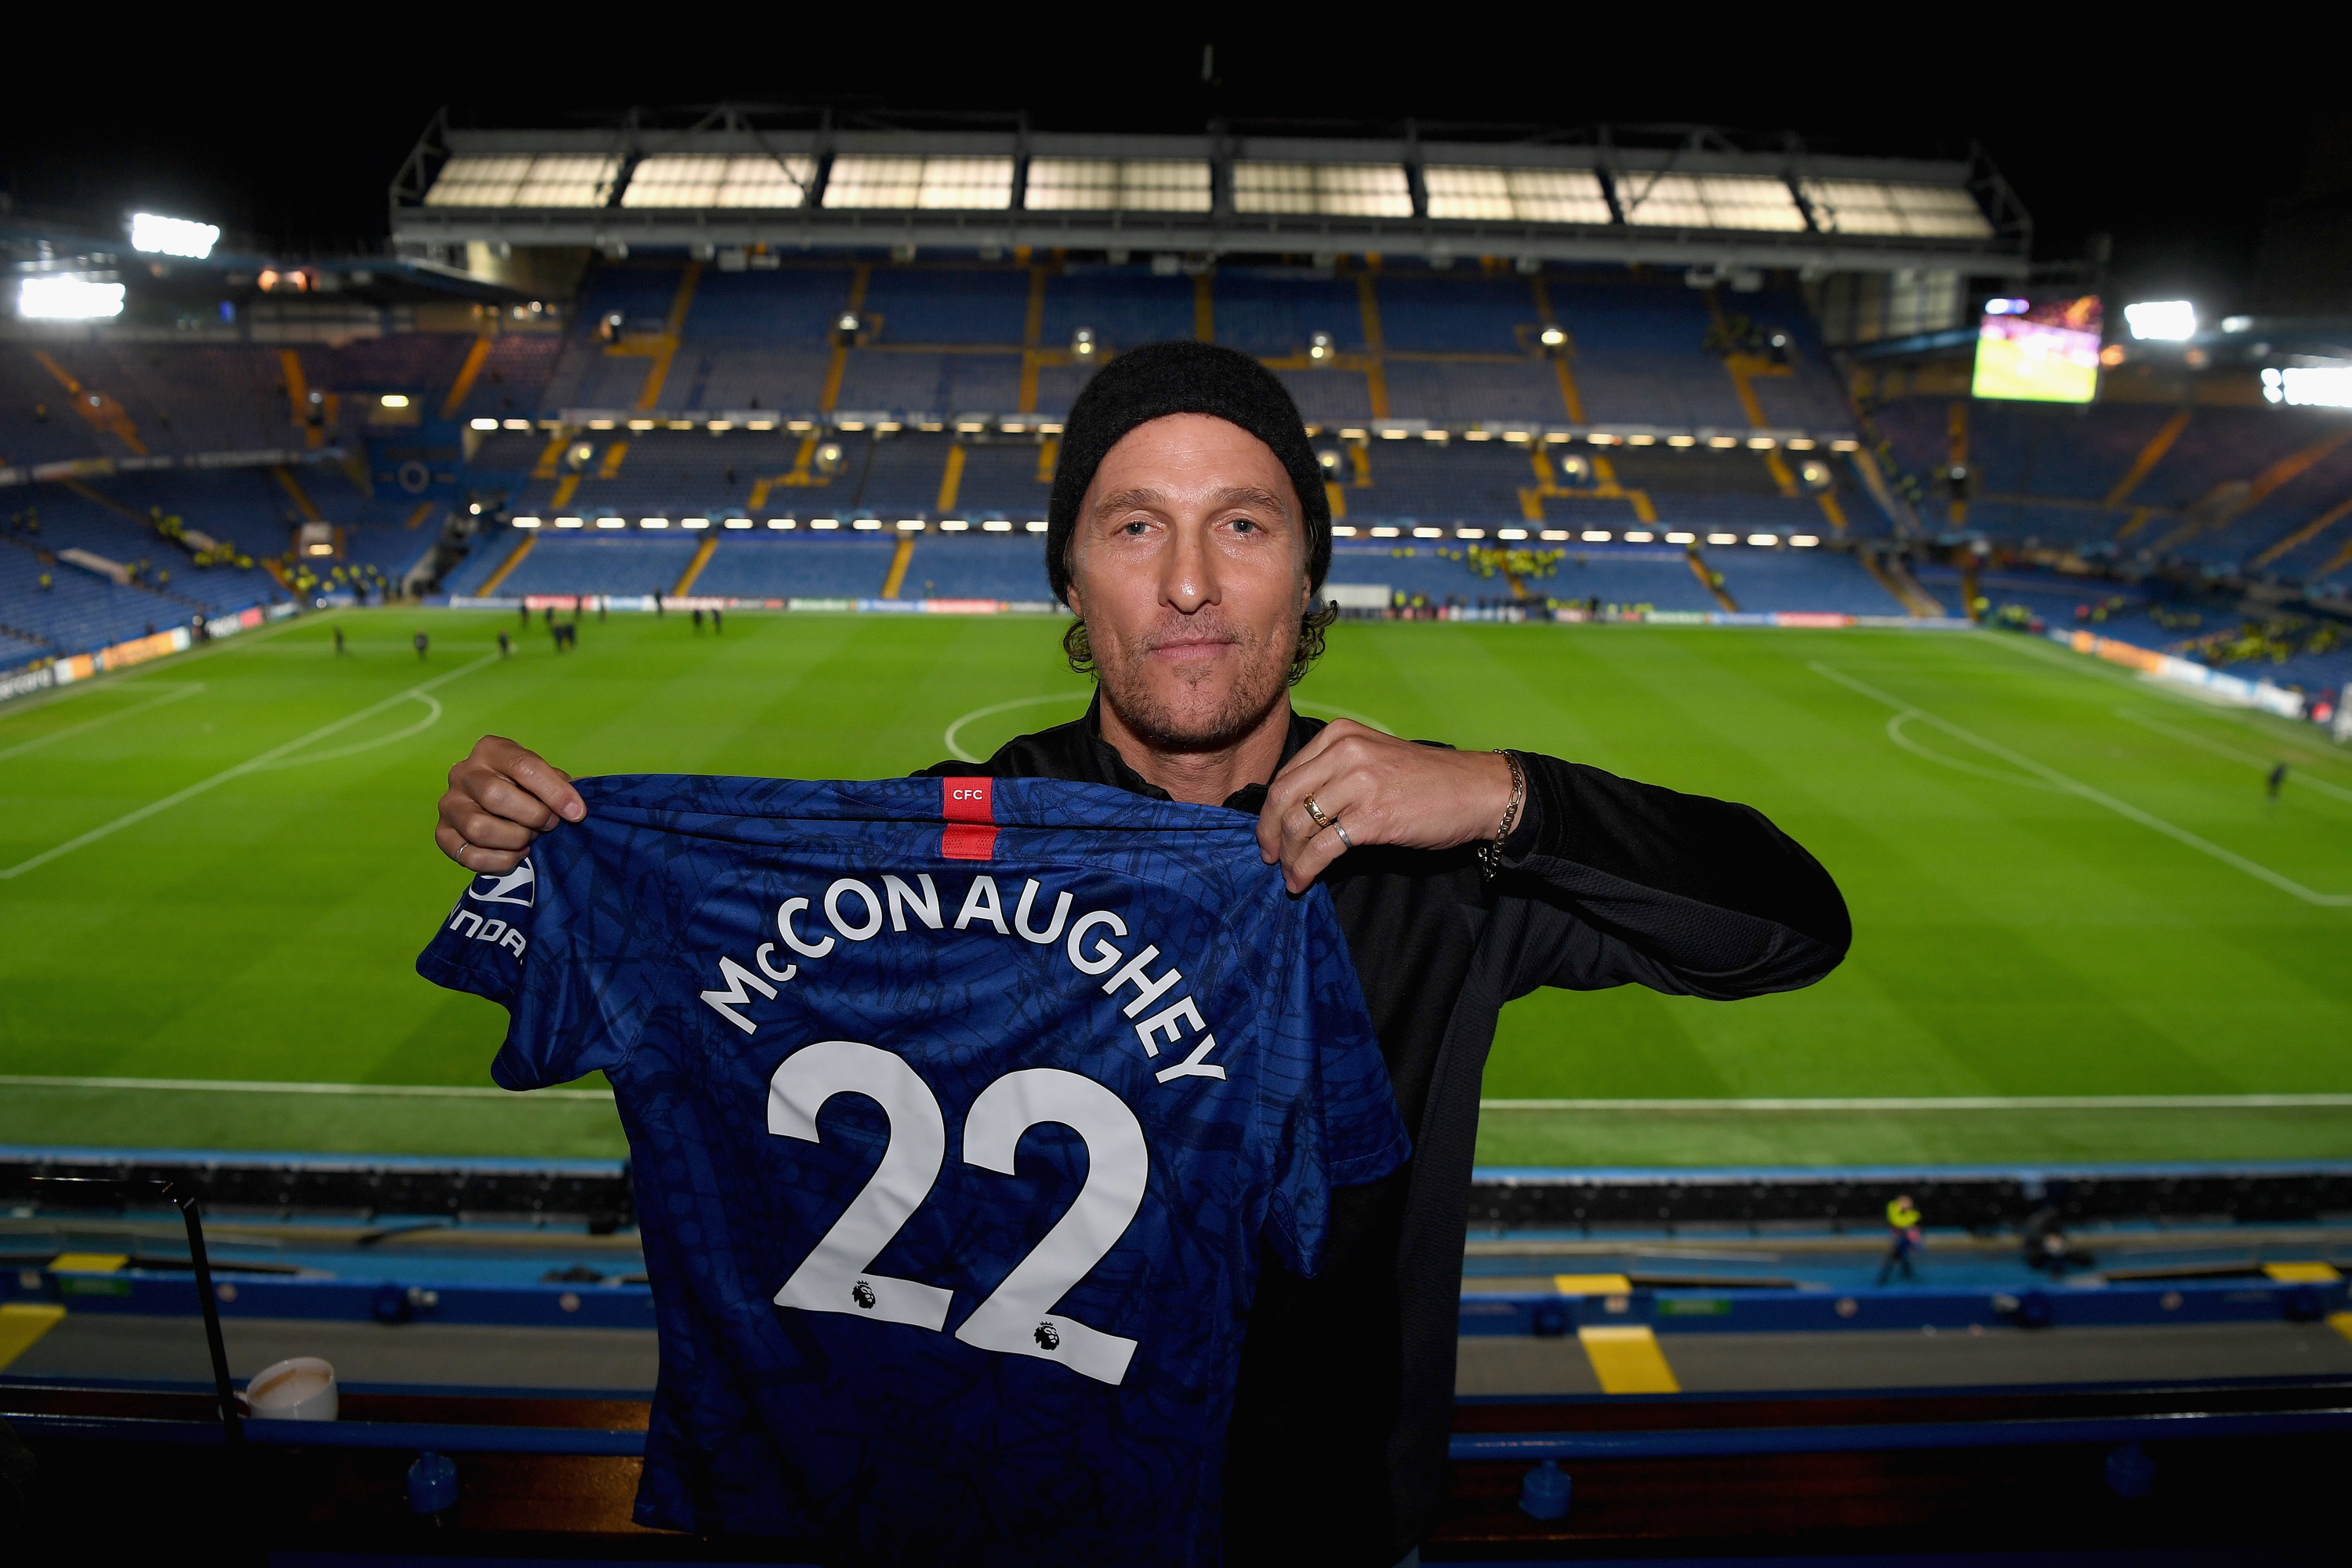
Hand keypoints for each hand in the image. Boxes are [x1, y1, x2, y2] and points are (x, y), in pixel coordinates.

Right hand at [435, 735, 583, 873]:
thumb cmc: (526, 787)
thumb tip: (574, 809)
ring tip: (529, 837)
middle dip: (532, 816)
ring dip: (514, 838)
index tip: (576, 813)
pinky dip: (500, 860)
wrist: (497, 806)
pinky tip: (517, 853)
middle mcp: (463, 772)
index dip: (554, 792)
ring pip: (478, 828)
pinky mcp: (442, 833)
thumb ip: (560, 787)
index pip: (523, 766)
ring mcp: (449, 803)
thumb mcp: (545, 777)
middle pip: (495, 796)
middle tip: (549, 824)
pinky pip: (469, 855)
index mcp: (490, 749)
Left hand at [1257, 722, 1512, 892]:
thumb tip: (1294, 812)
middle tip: (1269, 858)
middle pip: (1283, 798)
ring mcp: (1358, 783)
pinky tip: (1303, 882)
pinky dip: (1305, 869)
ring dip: (1288, 857)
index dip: (1270, 811)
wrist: (1476, 791)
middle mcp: (1344, 752)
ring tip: (1289, 875)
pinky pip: (1322, 848)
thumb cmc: (1427, 780)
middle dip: (1268, 834)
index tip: (1268, 835)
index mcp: (1340, 735)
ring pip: (1298, 825)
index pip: (1286, 775)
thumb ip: (1334, 773)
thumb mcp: (1373, 758)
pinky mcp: (1372, 816)